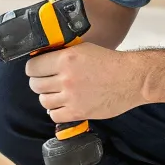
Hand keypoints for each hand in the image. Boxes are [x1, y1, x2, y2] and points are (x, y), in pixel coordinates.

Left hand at [25, 43, 146, 121]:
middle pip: (35, 85)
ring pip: (43, 100)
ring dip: (48, 97)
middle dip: (39, 82)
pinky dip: (56, 111)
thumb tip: (44, 59)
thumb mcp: (83, 49)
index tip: (37, 70)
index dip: (34, 69)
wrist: (131, 78)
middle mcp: (65, 79)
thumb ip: (63, 54)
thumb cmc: (110, 62)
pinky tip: (64, 105)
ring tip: (57, 93)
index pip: (32, 67)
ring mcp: (71, 97)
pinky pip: (54, 115)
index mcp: (65, 59)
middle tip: (47, 81)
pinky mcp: (78, 112)